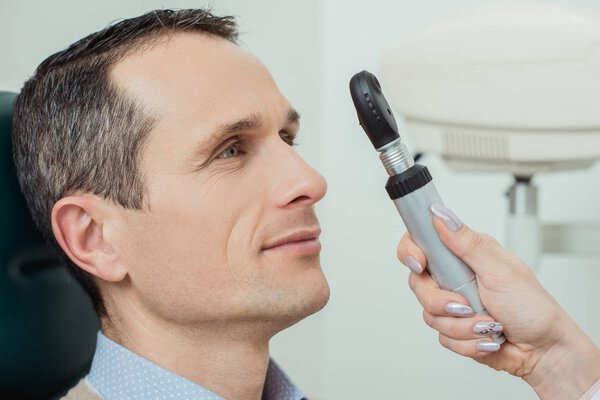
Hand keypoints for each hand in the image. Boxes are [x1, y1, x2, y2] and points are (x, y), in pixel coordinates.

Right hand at [397, 204, 599, 399]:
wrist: (543, 349)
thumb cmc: (531, 306)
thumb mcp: (499, 269)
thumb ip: (467, 243)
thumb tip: (441, 215)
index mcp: (463, 254)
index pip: (420, 242)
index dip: (410, 251)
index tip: (418, 263)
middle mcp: (454, 276)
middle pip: (418, 283)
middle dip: (440, 301)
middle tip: (464, 305)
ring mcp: (452, 303)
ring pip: (430, 314)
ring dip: (461, 326)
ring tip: (487, 325)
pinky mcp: (453, 328)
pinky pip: (442, 337)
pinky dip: (466, 342)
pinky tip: (485, 338)